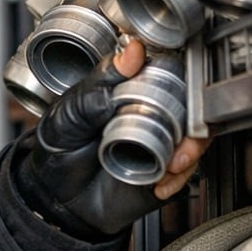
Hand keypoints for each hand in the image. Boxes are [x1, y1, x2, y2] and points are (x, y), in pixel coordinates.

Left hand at [16, 38, 209, 237]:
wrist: (55, 198)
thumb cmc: (58, 148)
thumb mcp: (72, 111)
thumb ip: (101, 83)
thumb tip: (132, 51)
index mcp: (131, 90)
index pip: (171, 73)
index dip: (184, 78)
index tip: (180, 88)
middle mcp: (150, 113)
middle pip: (193, 107)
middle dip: (195, 122)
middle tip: (178, 139)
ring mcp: (159, 142)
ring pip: (197, 138)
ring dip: (192, 151)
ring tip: (170, 165)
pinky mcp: (162, 172)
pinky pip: (186, 172)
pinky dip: (178, 179)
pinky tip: (158, 184)